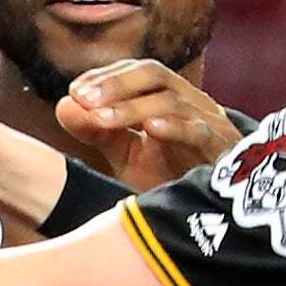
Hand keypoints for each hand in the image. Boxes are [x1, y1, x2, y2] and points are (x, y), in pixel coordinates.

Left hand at [56, 59, 241, 189]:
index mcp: (169, 98)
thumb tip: (63, 105)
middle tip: (83, 97)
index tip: (76, 91)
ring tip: (101, 118)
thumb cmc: (173, 177)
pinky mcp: (223, 150)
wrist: (218, 214)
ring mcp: (210, 123)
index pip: (138, 71)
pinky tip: (149, 129)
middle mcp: (191, 103)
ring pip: (172, 100)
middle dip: (116, 82)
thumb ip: (97, 132)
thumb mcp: (128, 156)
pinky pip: (200, 131)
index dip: (106, 76)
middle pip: (155, 73)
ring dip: (133, 106)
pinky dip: (174, 127)